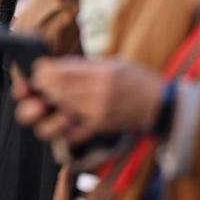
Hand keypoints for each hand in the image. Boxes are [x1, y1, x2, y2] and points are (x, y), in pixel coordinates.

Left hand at [13, 57, 161, 145]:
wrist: (160, 104)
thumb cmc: (135, 79)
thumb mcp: (112, 63)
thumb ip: (83, 66)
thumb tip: (53, 68)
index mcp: (100, 73)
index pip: (58, 72)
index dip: (41, 72)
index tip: (39, 71)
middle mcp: (98, 94)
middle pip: (54, 92)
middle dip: (40, 89)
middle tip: (41, 86)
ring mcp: (98, 115)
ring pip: (57, 117)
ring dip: (47, 112)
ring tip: (50, 104)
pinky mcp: (99, 129)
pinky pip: (70, 135)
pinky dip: (63, 129)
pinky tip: (65, 120)